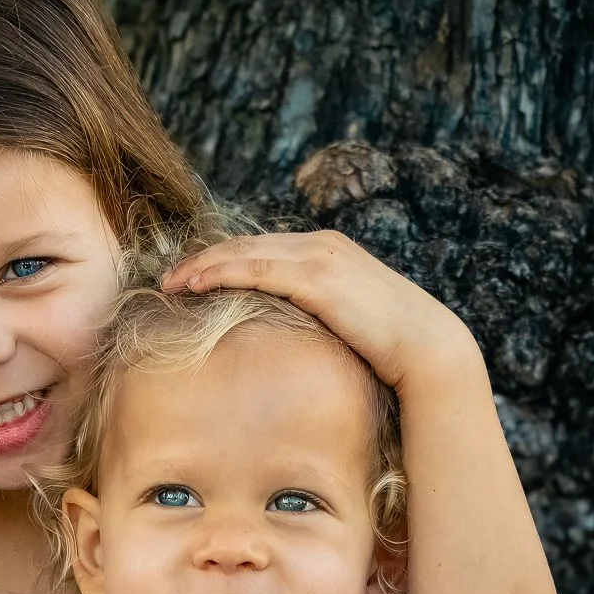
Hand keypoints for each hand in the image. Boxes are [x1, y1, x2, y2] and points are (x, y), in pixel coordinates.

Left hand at [161, 230, 478, 393]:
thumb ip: (313, 315)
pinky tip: (196, 285)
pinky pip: (258, 269)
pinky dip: (222, 273)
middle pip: (246, 245)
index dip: (221, 259)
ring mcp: (320, 256)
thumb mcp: (343, 321)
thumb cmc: (386, 347)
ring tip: (171, 283)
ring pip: (245, 252)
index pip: (261, 249)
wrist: (426, 349)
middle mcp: (321, 244)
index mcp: (326, 251)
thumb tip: (283, 336)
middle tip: (167, 279)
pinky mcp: (318, 277)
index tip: (189, 277)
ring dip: (204, 265)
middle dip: (203, 259)